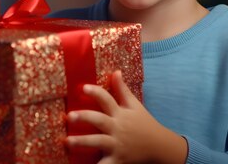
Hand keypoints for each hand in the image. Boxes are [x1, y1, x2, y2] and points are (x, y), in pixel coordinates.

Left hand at [65, 70, 187, 163]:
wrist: (160, 146)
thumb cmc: (144, 123)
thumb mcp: (135, 105)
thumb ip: (123, 89)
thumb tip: (115, 71)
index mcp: (120, 113)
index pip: (107, 99)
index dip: (96, 93)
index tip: (83, 88)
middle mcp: (118, 128)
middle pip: (99, 120)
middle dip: (84, 117)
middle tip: (69, 116)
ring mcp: (117, 145)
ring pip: (98, 142)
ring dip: (82, 142)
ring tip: (67, 141)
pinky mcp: (118, 160)